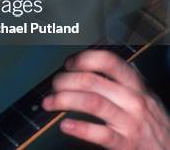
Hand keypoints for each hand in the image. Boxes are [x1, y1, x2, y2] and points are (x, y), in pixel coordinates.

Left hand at [42, 49, 169, 148]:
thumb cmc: (150, 121)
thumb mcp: (142, 94)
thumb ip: (119, 79)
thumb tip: (85, 63)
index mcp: (135, 84)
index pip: (108, 60)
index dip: (82, 59)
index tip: (67, 64)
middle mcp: (134, 99)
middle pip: (91, 81)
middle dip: (64, 81)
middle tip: (53, 86)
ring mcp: (131, 122)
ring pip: (91, 102)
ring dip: (63, 100)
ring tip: (48, 103)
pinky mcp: (127, 144)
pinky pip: (100, 133)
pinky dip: (79, 128)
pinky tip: (64, 125)